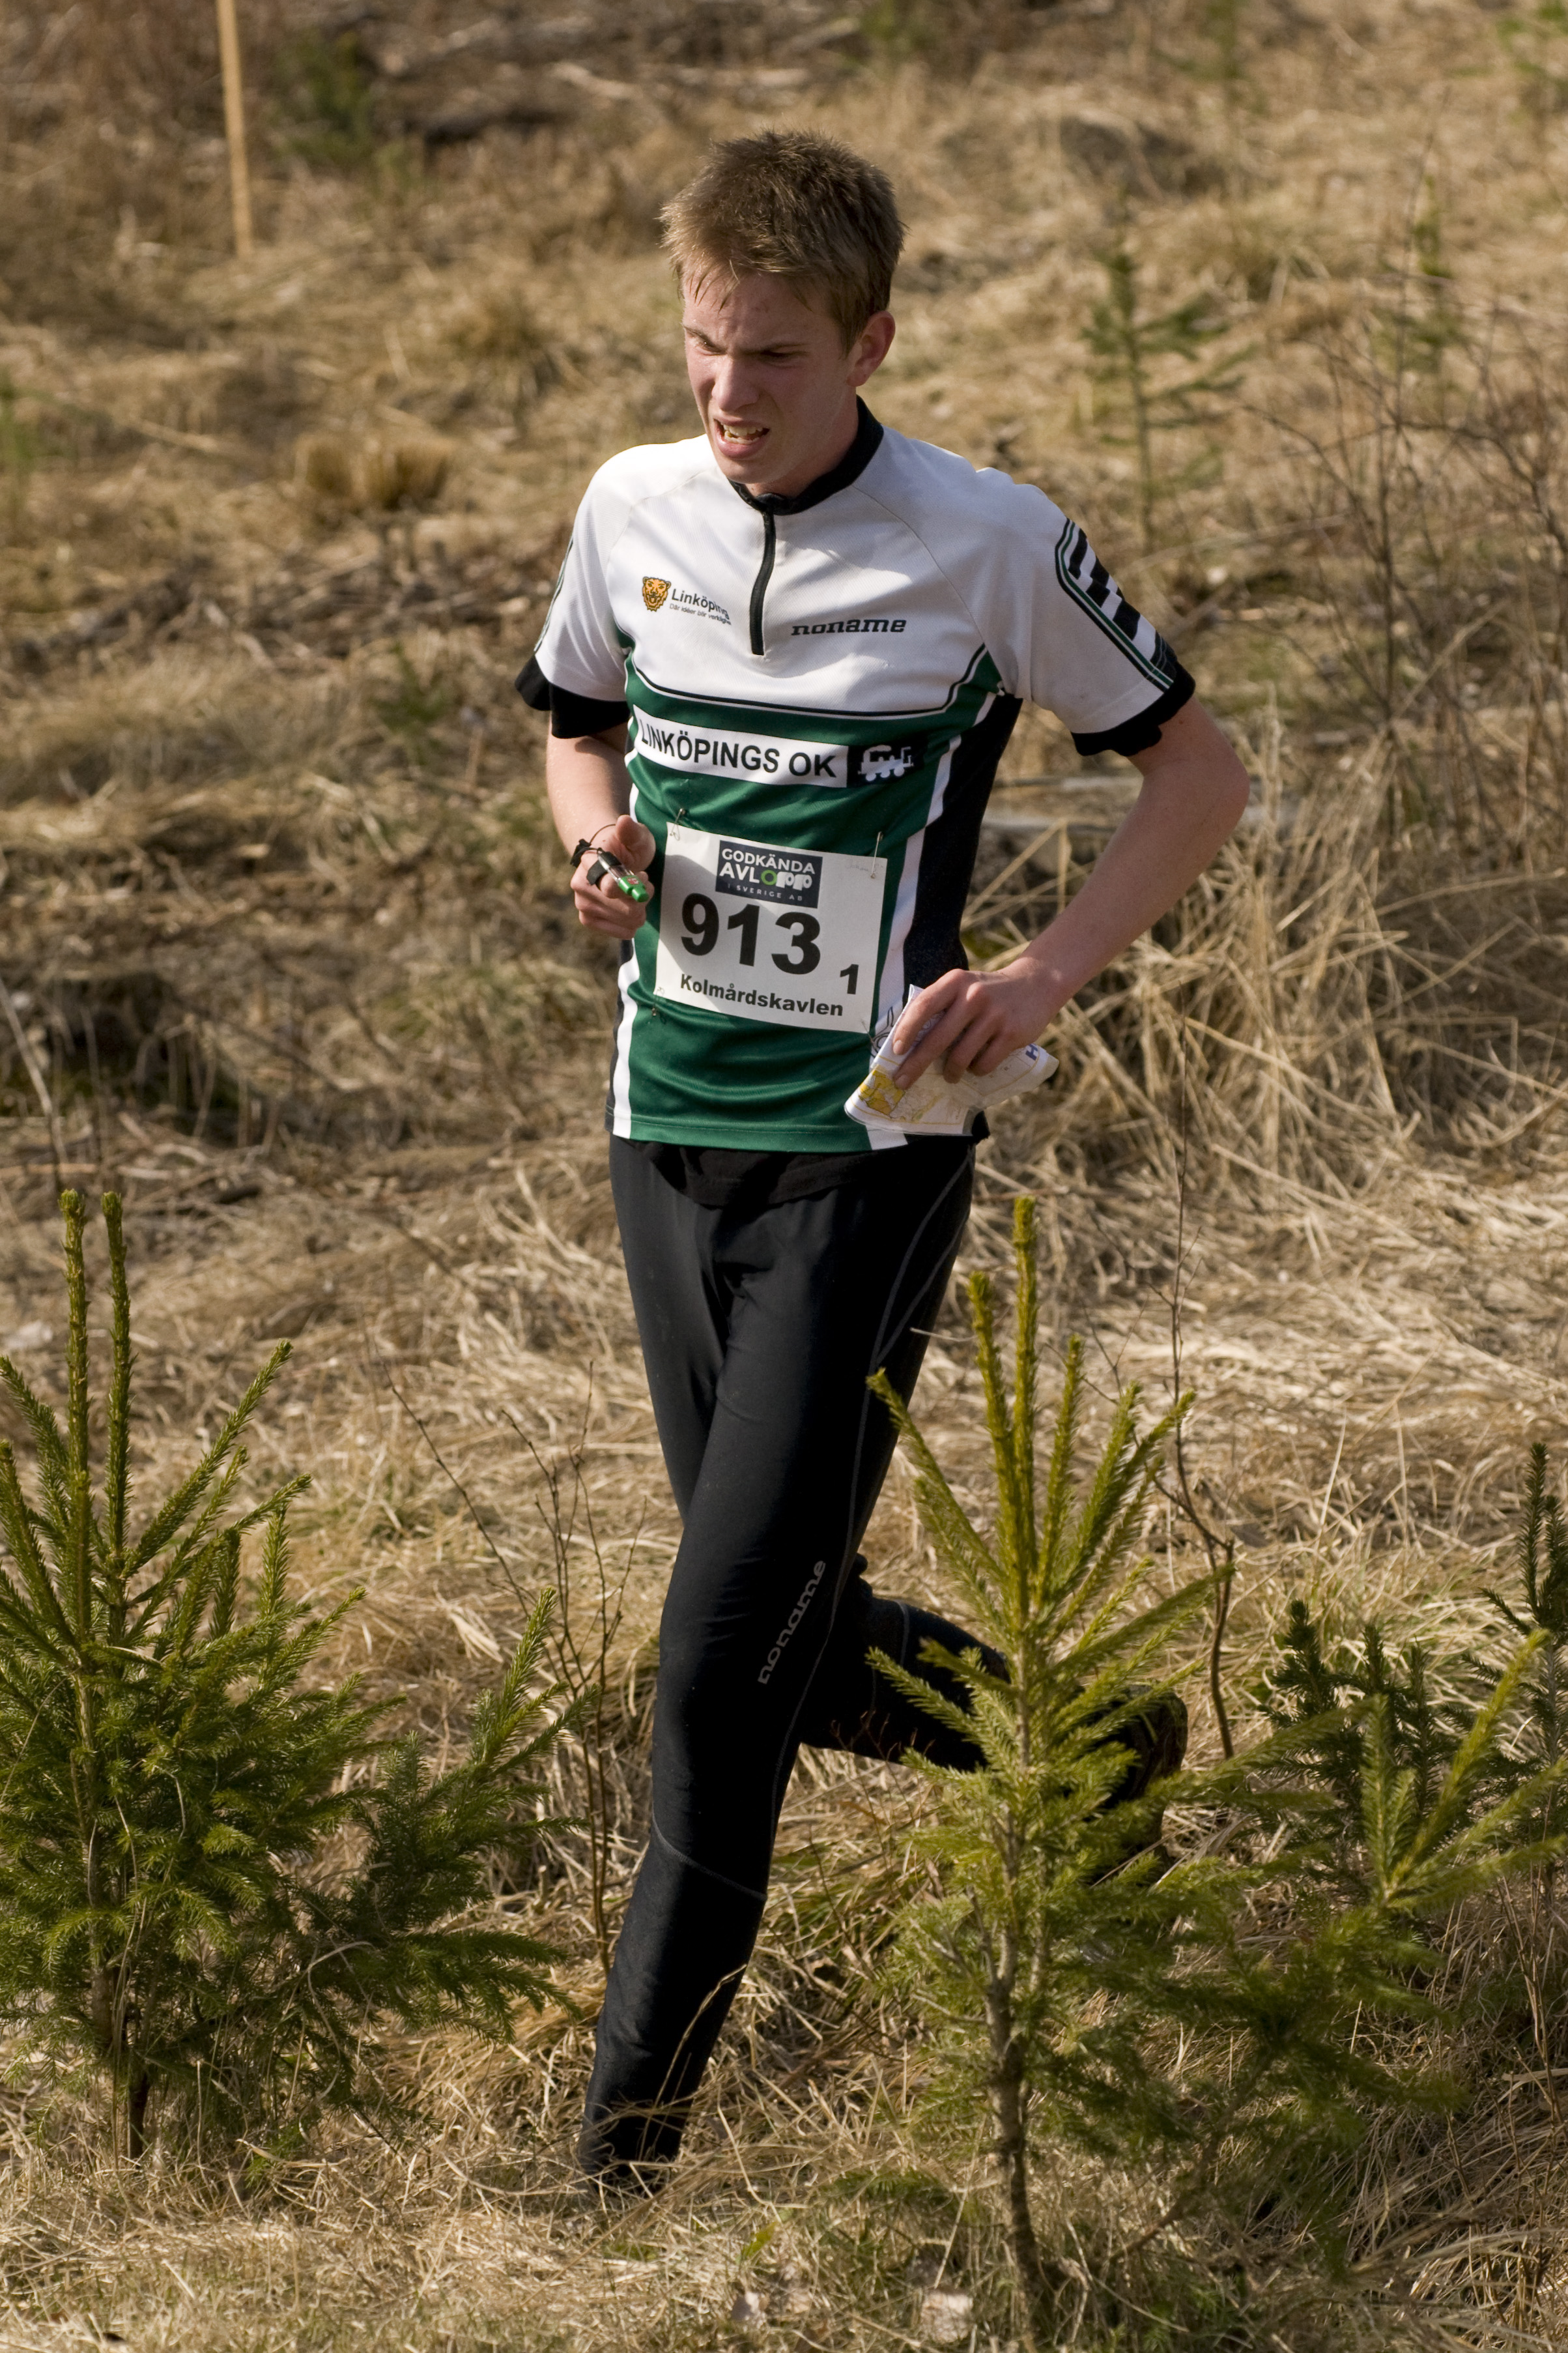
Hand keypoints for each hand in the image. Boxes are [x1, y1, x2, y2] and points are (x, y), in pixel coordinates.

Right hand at [571, 814, 655, 937]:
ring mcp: (582, 906)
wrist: (608, 858)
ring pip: (627, 921)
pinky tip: (628, 906)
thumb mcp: (635, 835)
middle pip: (624, 909)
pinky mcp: (588, 920)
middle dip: (641, 897)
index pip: (609, 887)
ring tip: (632, 890)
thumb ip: (631, 831)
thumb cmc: (624, 846)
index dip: (632, 888)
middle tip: (641, 880)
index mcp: (589, 863)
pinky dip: (632, 922)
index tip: (643, 876)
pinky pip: (623, 932)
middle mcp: (580, 886)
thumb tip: (624, 821)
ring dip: (639, 909)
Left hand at [889, 959, 1060, 1086]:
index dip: (907, 1029)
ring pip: (961, 1056)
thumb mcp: (963, 986)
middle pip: (937, 1038)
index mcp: (955, 982)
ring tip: (950, 1076)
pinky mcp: (1011, 1034)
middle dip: (916, 1065)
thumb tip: (907, 1042)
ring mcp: (994, 1015)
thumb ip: (940, 1005)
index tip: (897, 1050)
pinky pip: (984, 1063)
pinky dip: (976, 1070)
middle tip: (902, 1082)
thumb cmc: (988, 991)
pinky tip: (976, 1066)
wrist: (1036, 984)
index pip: (924, 1006)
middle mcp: (973, 996)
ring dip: (951, 1072)